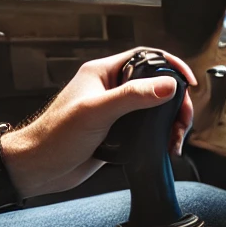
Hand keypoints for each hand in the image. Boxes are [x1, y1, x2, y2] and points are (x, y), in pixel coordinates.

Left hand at [0, 47, 196, 198]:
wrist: (38, 169)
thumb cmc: (54, 136)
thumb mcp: (96, 111)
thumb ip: (133, 96)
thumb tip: (168, 85)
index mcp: (103, 73)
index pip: (146, 57)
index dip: (170, 65)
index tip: (188, 81)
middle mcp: (111, 89)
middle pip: (157, 85)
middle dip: (176, 101)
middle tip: (183, 119)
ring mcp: (116, 111)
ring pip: (156, 108)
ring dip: (171, 121)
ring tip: (176, 138)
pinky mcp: (119, 131)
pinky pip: (149, 127)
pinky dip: (162, 135)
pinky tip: (166, 146)